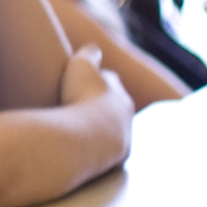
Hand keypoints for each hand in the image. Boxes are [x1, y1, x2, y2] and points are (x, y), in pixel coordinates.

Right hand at [59, 45, 134, 159]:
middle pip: (116, 107)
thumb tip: (93, 47)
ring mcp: (123, 139)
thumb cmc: (81, 100)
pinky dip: (95, 146)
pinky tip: (80, 148)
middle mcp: (125, 116)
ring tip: (81, 130)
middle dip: (103, 105)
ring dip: (100, 129)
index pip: (110, 82)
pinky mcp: (115, 159)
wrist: (88, 139)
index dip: (97, 79)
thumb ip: (88, 54)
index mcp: (118, 93)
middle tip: (83, 105)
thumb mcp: (81, 67)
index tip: (85, 80)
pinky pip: (105, 150)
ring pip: (113, 130)